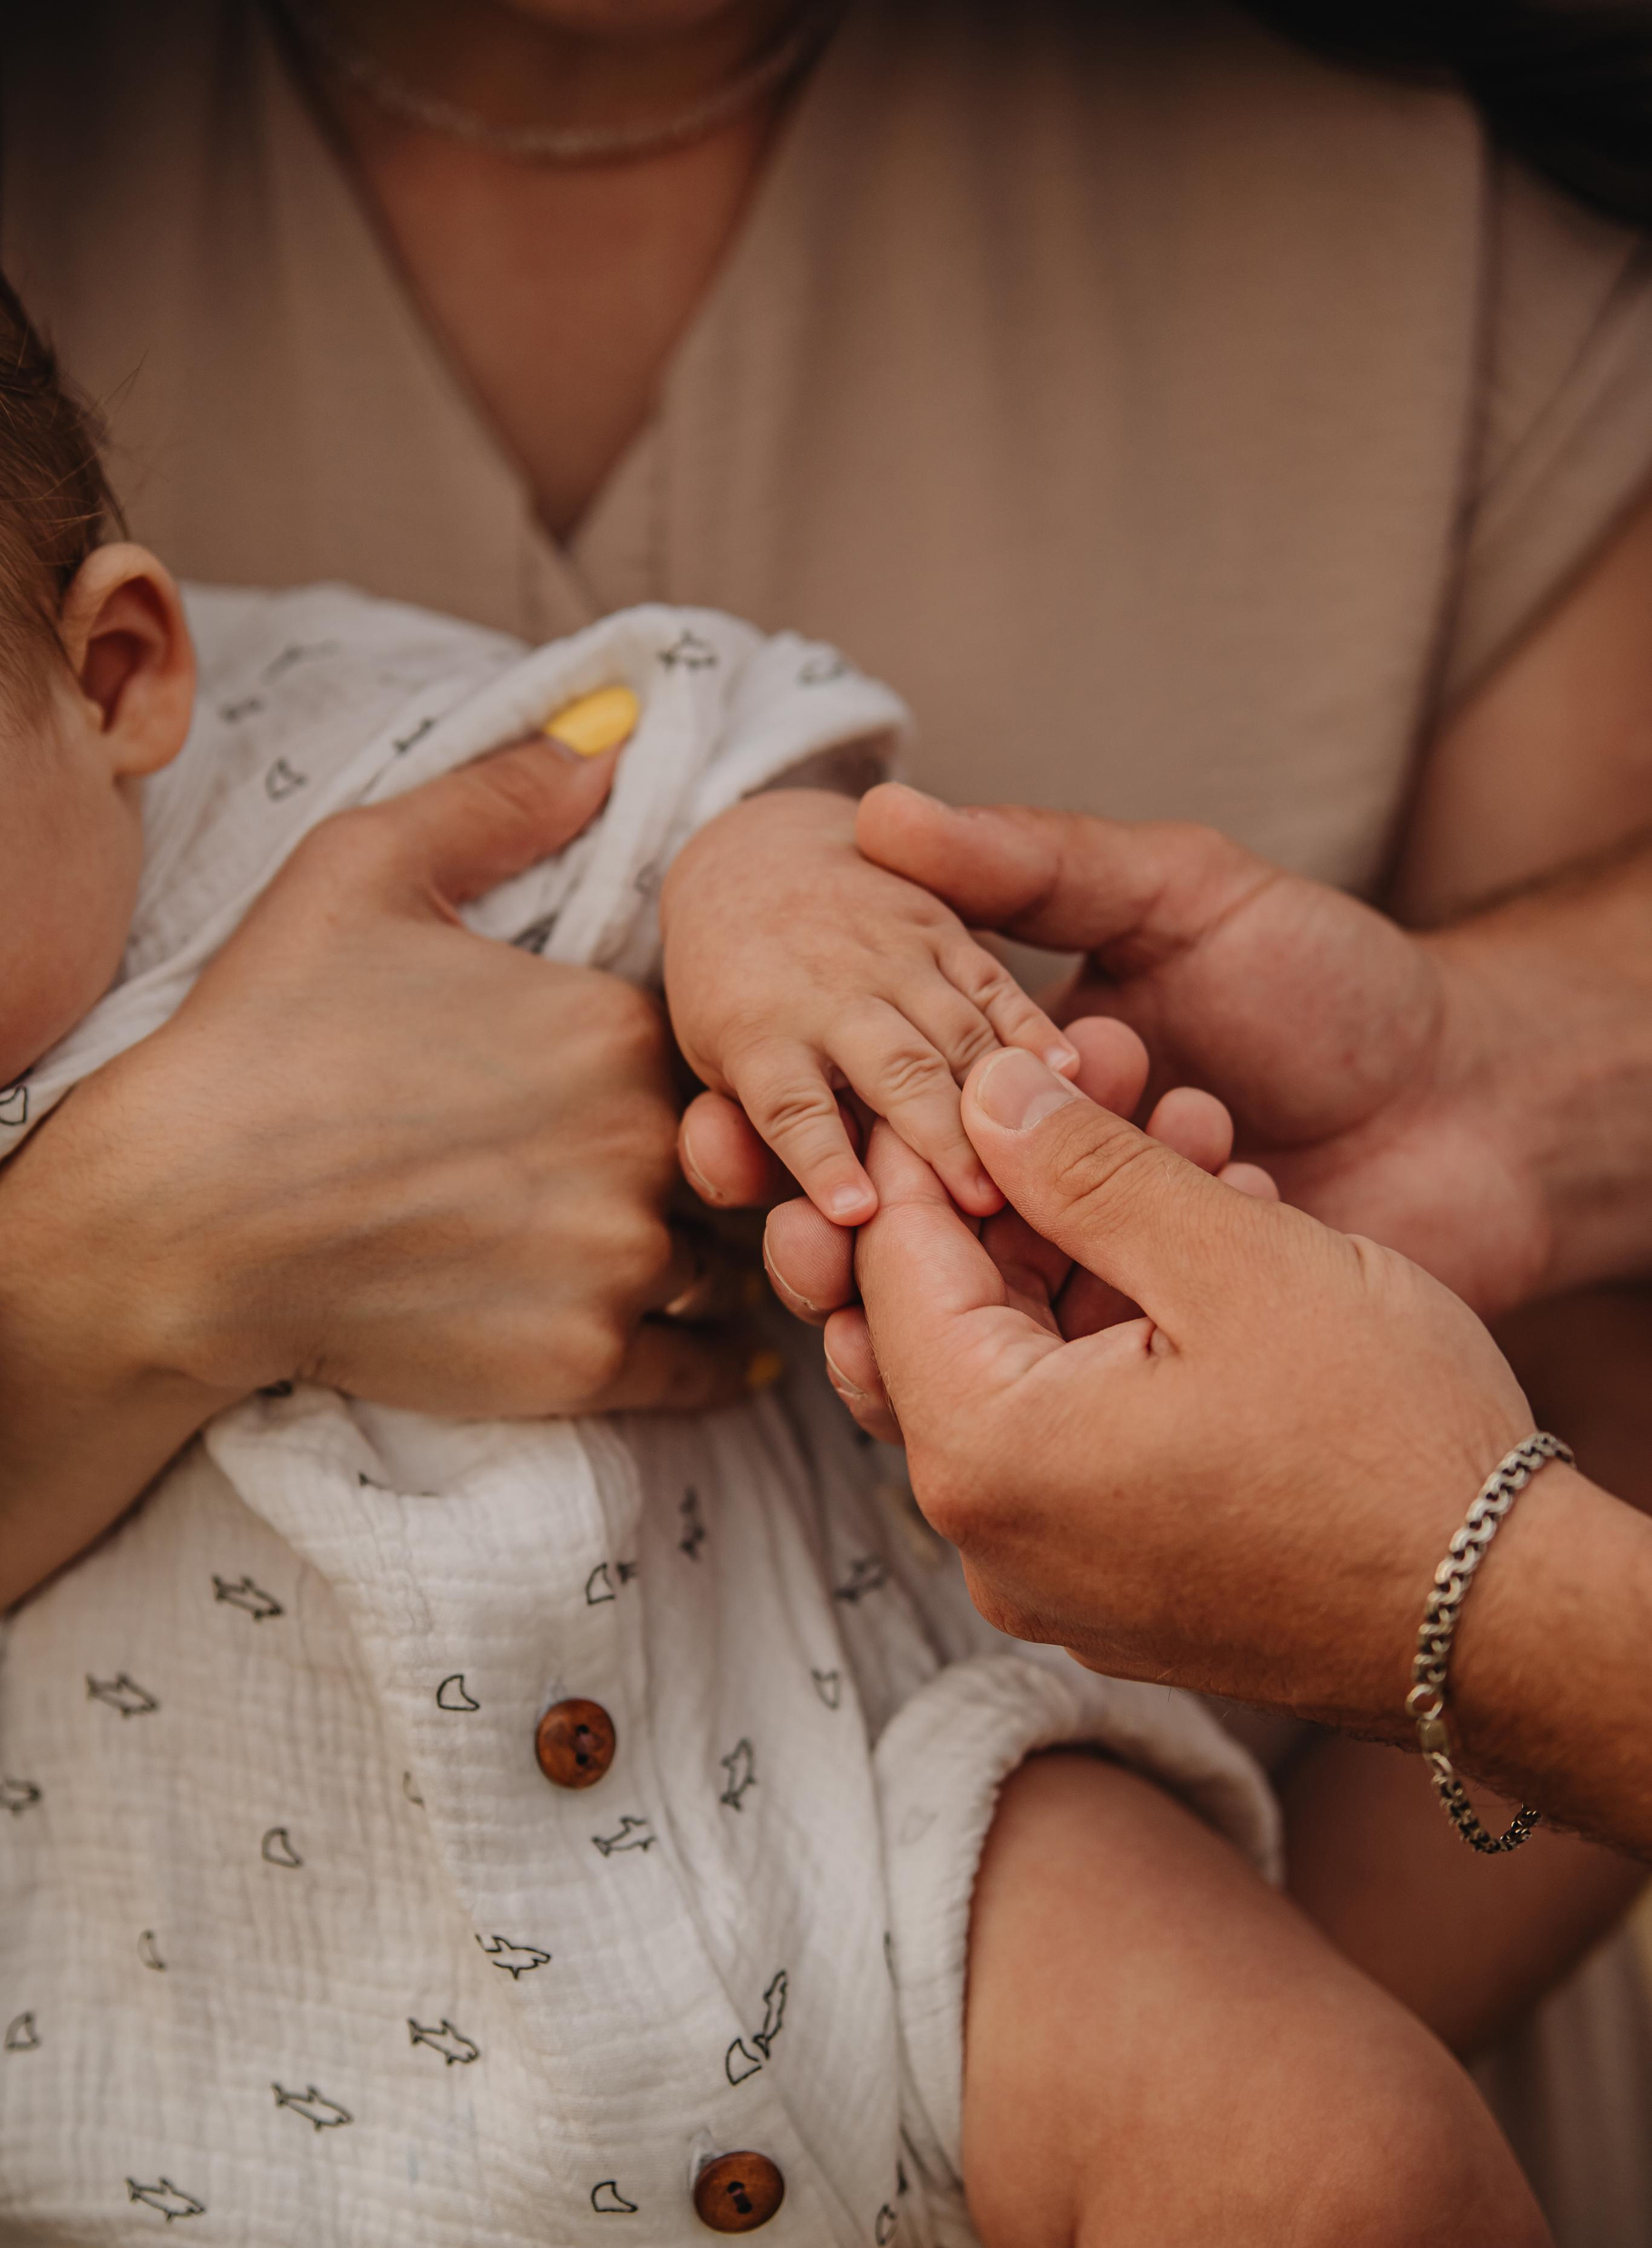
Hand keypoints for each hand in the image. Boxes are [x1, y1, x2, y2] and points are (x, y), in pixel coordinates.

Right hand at [0, 738, 748, 1605]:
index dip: (714, 1066)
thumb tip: (612, 736)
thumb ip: (501, 796)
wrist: (180, 1219)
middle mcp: (642, 1144)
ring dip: (731, 1263)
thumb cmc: (264, 1035)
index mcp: (617, 1026)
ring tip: (721, 1263)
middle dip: (737, 1170)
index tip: (677, 1086)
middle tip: (723, 1183)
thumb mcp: (364, 866)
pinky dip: (716, 1364)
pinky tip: (719, 1352)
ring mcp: (618, 1262)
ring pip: (737, 1266)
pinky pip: (706, 1372)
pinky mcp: (583, 1364)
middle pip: (746, 1160)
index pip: (727, 1048)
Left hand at [662, 791, 1077, 1225]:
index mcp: (759, 1034)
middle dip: (939, 1134)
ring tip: (1035, 1163)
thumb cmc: (743, 1003)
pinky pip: (994, 982)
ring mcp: (891, 956)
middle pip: (892, 1069)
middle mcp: (828, 991)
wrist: (756, 860)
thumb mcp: (717, 1070)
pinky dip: (1034, 1026)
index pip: (790, 1104)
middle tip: (982, 1203)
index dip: (822, 1156)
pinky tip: (1070, 1070)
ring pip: (955, 1030)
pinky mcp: (942, 929)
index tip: (856, 1210)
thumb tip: (761, 1190)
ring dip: (997, 1095)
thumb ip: (737, 1145)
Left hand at [852, 1047, 1533, 1734]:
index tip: (997, 1063)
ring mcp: (1049, 1575)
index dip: (937, 1140)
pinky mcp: (1110, 1588)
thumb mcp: (1235, 1262)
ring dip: (1087, 1258)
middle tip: (1108, 1096)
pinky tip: (1207, 1262)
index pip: (891, 1261)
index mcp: (986, 1459)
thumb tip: (983, 1093)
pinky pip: (1074, 1439)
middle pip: (946, 1318)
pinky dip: (1117, 1343)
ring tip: (1191, 1160)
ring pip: (1019, 1371)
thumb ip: (1085, 1169)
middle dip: (1026, 1193)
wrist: (1503, 1619)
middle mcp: (988, 1537)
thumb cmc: (1389, 1444)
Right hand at [853, 785, 1550, 1317]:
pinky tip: (1167, 1239)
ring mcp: (1089, 1282)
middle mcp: (1034, 1192)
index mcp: (1012, 1082)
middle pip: (892, 1233)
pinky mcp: (1153, 1360)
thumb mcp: (1187, 895)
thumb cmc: (1340, 989)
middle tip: (854, 1210)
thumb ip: (1042, 865)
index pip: (875, 1108)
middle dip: (852, 1226)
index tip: (759, 1124)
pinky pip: (1077, 1373)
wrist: (1486, 1109)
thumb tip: (883, 818)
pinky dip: (1080, 1318)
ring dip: (966, 1271)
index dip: (804, 1122)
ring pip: (964, 1319)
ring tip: (1040, 1199)